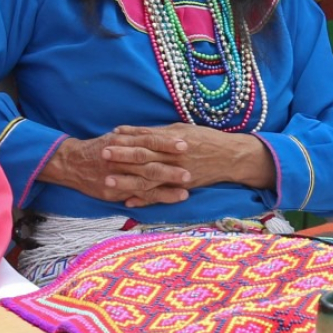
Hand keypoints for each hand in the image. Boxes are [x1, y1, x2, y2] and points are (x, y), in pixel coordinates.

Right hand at [42, 131, 192, 206]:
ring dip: (166, 186)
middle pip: (149, 162)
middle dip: (170, 167)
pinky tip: (171, 199)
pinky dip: (155, 198)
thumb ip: (136, 136)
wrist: (72, 163)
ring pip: (146, 181)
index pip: (148, 140)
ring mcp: (119, 176)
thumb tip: (159, 133)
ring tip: (186, 190)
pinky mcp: (116, 191)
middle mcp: (121, 158)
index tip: (184, 144)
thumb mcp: (116, 137)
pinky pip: (139, 195)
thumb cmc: (98, 148)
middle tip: (190, 170)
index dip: (166, 143)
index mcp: (123, 141)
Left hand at [109, 124, 274, 200]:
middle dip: (122, 157)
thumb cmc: (205, 139)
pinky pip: (160, 196)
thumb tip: (130, 131)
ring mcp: (177, 175)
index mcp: (173, 141)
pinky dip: (144, 200)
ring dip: (127, 182)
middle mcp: (173, 159)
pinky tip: (128, 202)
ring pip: (148, 180)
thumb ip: (157, 132)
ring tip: (108, 182)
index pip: (146, 140)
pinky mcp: (181, 188)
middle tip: (102, 156)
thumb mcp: (181, 129)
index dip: (127, 139)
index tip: (109, 137)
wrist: (230, 157)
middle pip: (144, 158)